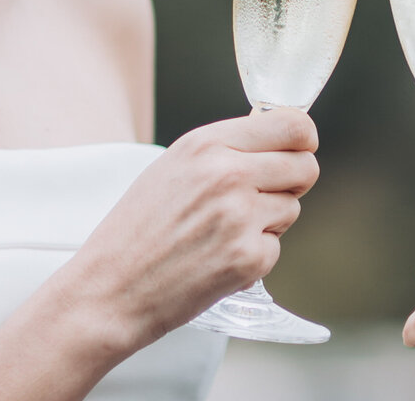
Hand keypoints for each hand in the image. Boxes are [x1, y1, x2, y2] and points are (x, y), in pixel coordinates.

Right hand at [61, 109, 319, 348]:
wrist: (107, 290)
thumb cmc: (137, 229)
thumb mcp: (174, 167)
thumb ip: (225, 149)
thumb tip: (280, 141)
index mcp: (208, 144)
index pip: (294, 124)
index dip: (303, 140)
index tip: (299, 150)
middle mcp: (229, 174)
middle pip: (306, 166)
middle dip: (292, 183)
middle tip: (261, 199)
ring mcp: (241, 217)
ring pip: (292, 208)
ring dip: (268, 222)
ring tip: (221, 233)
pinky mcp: (248, 259)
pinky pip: (276, 248)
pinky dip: (254, 257)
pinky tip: (216, 259)